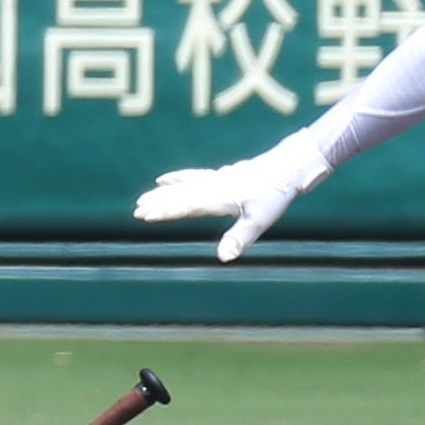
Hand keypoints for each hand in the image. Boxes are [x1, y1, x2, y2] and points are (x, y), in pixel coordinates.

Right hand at [134, 129, 334, 261]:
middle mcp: (213, 186)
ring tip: (144, 197)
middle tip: (135, 210)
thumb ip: (240, 238)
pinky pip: (193, 177)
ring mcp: (216, 179)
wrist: (288, 167)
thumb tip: (223, 257)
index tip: (143, 215)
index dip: (164, 211)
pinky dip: (178, 178)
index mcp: (218, 197)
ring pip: (183, 186)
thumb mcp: (260, 220)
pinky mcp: (222, 176)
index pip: (185, 206)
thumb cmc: (275, 194)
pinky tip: (167, 179)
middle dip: (158, 203)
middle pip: (179, 195)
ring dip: (163, 192)